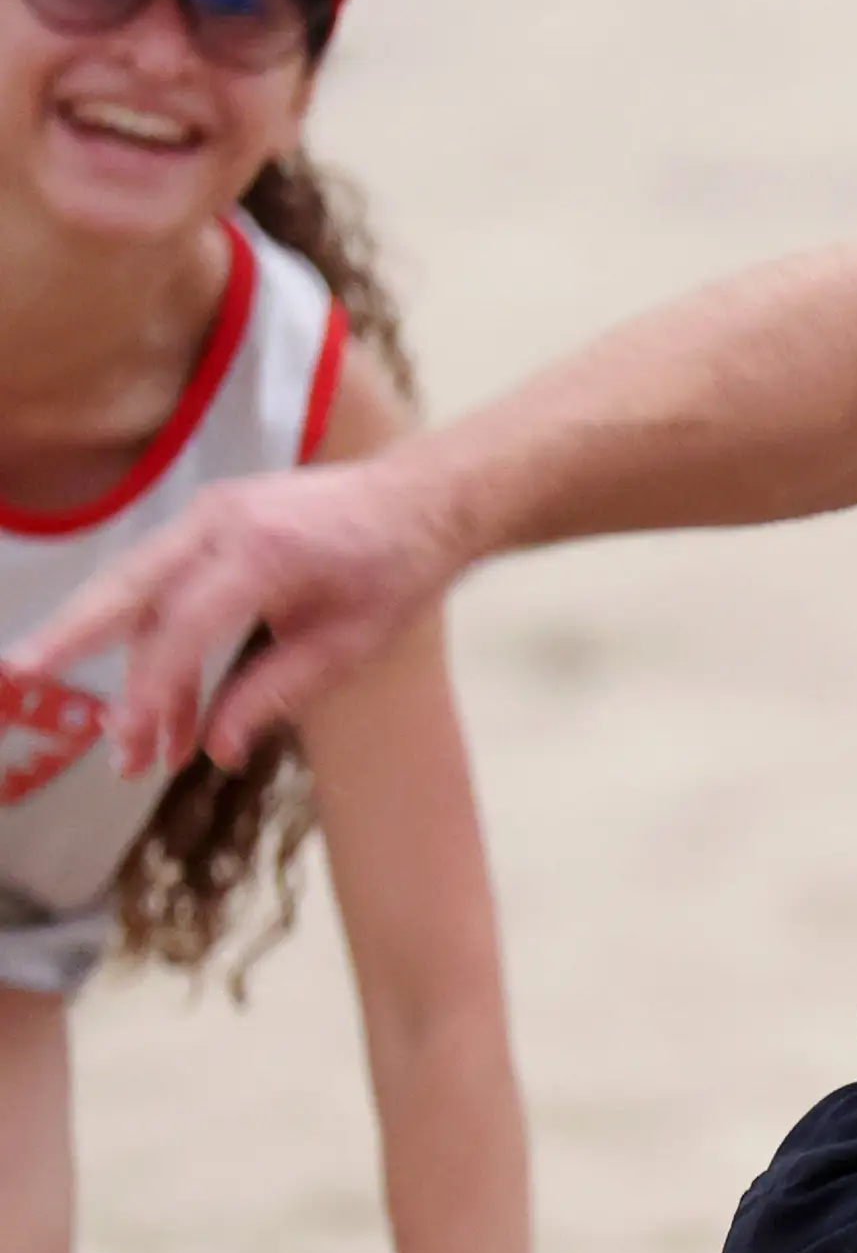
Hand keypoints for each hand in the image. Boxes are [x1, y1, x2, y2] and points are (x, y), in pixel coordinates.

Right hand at [6, 451, 461, 777]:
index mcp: (264, 549)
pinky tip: (157, 709)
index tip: (135, 745)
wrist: (421, 500)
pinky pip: (160, 582)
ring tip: (130, 752)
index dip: (153, 689)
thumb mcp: (349, 646)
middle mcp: (224, 520)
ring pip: (137, 590)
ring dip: (124, 667)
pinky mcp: (208, 521)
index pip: (183, 624)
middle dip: (69, 636)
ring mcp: (210, 513)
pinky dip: (148, 640)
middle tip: (17, 678)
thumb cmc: (393, 572)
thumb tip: (216, 748)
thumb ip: (275, 692)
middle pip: (128, 586)